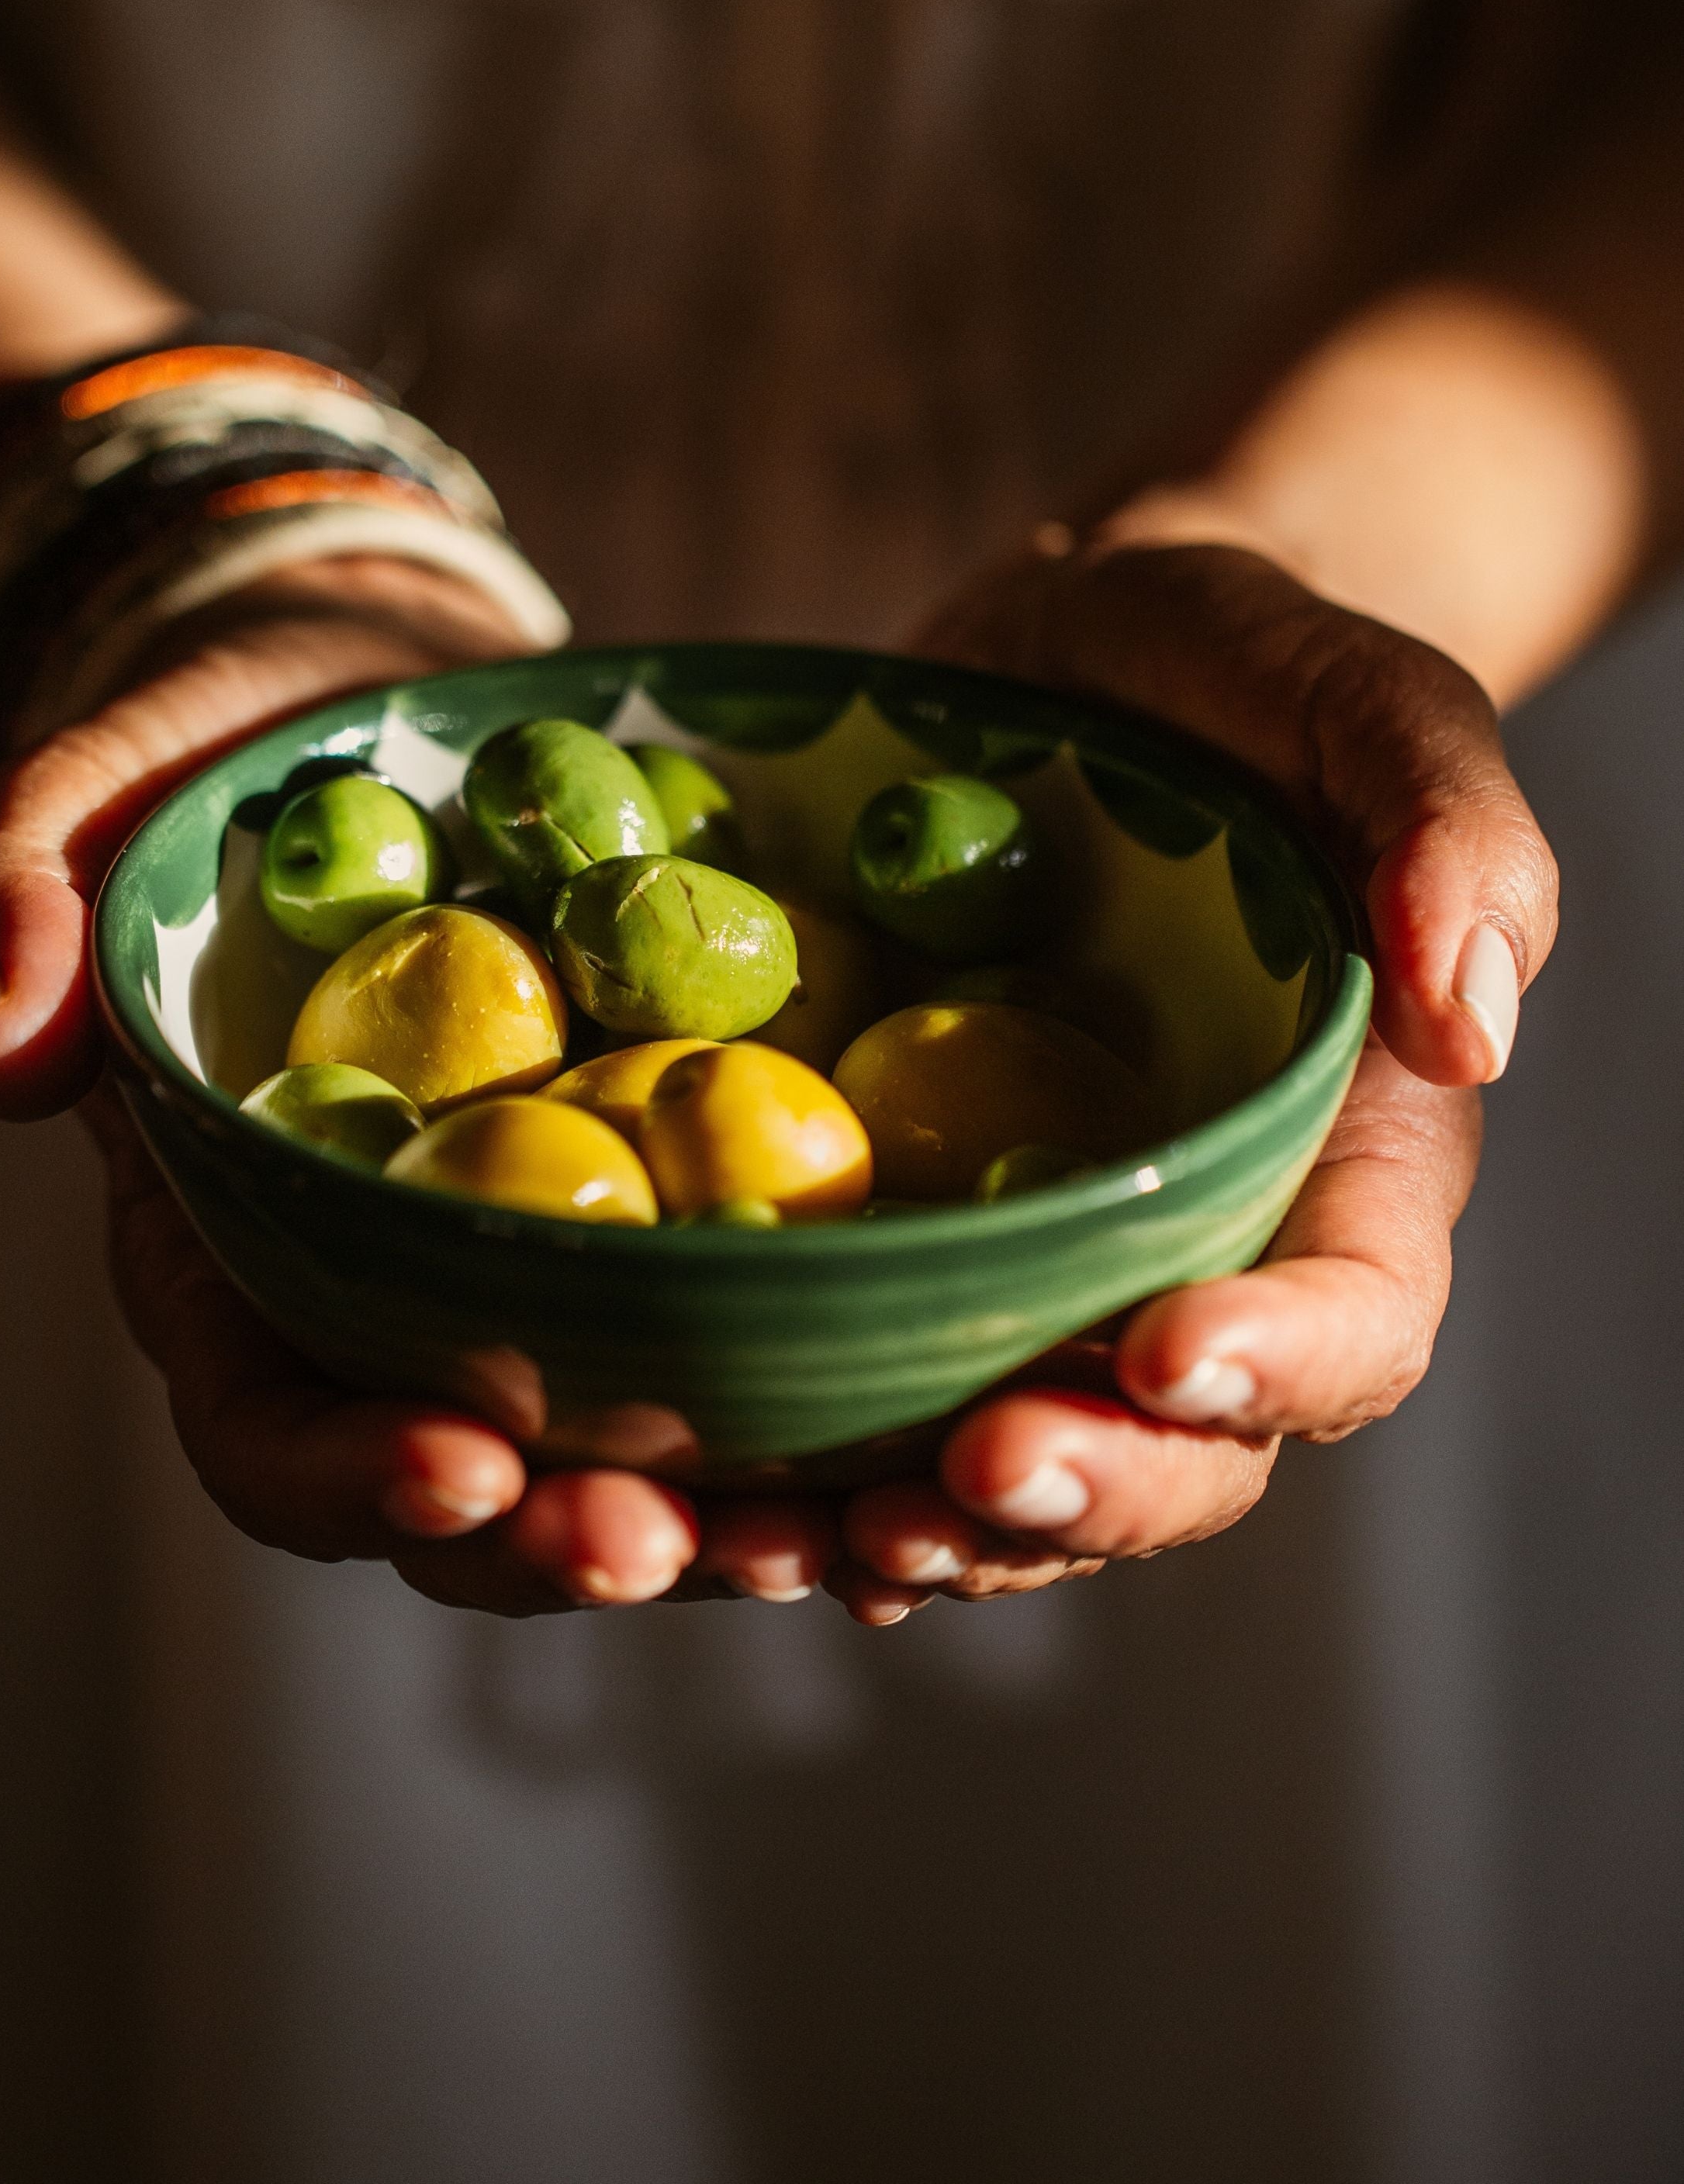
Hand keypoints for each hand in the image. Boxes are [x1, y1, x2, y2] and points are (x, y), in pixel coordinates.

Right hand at [0, 563, 837, 1616]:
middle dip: (561, 1542)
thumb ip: (20, 894)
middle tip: (674, 1544)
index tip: (464, 1458)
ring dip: (721, 1528)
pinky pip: (740, 1351)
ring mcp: (533, 1280)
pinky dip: (817, 1417)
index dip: (349, 1469)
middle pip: (463, 1492)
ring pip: (621, 1464)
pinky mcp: (665, 1224)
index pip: (264, 1417)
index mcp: (234, 1249)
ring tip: (836, 1540)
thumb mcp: (102, 787)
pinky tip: (913, 1448)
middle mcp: (385, 1303)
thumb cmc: (227, 760)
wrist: (382, 719)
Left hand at [818, 535, 1551, 1623]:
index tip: (1162, 1355)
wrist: (1062, 665)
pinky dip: (813, 1465)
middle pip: (1178, 1445)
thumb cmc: (1235, 674)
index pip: (1352, 1311)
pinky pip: (875, 1383)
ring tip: (813, 1544)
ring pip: (1016, 1460)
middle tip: (961, 1482)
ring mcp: (1041, 1254)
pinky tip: (735, 1499)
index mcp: (1340, 1155)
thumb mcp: (1357, 697)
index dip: (1275, 1364)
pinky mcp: (910, 1231)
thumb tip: (1474, 1025)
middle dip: (1083, 1489)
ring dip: (926, 1530)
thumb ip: (1446, 824)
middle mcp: (1196, 1243)